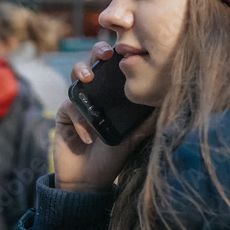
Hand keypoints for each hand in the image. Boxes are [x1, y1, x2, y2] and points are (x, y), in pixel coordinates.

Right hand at [54, 42, 155, 192]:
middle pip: (94, 62)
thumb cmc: (112, 157)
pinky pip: (70, 107)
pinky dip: (81, 121)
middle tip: (106, 53)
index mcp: (113, 95)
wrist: (89, 180)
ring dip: (81, 71)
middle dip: (98, 51)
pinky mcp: (64, 114)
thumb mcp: (133, 138)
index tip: (126, 48)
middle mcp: (95, 94)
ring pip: (76, 76)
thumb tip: (165, 105)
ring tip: (88, 78)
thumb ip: (145, 122)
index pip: (116, 68)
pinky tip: (89, 136)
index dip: (119, 53)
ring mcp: (78, 102)